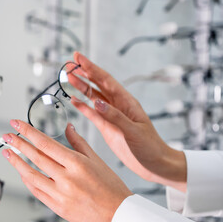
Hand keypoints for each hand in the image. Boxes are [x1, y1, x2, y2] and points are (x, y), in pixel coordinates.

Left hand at [2, 120, 131, 221]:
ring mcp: (60, 194)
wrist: (119, 216)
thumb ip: (79, 143)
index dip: (28, 132)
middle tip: (6, 136)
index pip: (46, 143)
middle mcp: (67, 178)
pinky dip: (27, 181)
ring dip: (17, 163)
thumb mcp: (97, 160)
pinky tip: (22, 173)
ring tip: (8, 152)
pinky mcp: (57, 207)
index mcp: (77, 164)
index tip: (17, 124)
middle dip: (18, 144)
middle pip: (36, 157)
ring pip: (31, 175)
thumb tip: (68, 127)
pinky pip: (37, 192)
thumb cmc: (112, 189)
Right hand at [71, 52, 186, 191]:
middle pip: (97, 84)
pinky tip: (73, 100)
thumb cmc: (149, 147)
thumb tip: (96, 102)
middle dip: (83, 73)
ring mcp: (111, 116)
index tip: (78, 57)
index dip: (91, 68)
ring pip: (93, 97)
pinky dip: (82, 106)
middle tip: (69, 64)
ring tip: (68, 77)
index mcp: (126, 102)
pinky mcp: (106, 127)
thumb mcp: (133, 131)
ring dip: (81, 87)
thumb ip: (115, 116)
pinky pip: (92, 113)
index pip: (105, 80)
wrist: (154, 164)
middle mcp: (117, 105)